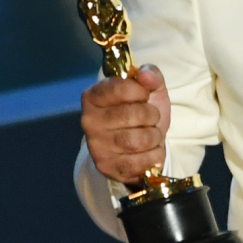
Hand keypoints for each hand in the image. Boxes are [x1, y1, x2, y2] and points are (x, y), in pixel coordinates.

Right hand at [80, 64, 170, 184]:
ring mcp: (96, 146)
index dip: (141, 91)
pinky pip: (141, 162)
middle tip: (151, 118)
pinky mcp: (108, 167)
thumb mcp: (149, 90)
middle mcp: (89, 121)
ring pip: (138, 140)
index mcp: (93, 96)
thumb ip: (150, 75)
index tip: (144, 95)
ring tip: (151, 134)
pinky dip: (154, 156)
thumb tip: (146, 75)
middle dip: (151, 116)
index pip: (120, 87)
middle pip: (132, 115)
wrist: (139, 145)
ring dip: (154, 137)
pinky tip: (149, 151)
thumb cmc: (141, 112)